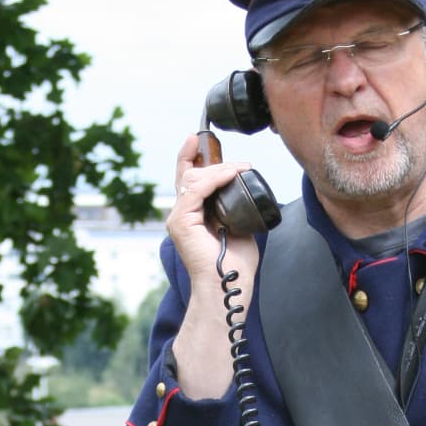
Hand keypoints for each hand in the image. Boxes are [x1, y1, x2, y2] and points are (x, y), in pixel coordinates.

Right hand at [167, 136, 260, 399]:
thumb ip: (238, 209)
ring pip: (192, 179)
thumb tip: (247, 190)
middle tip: (232, 154)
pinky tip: (231, 173)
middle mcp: (180, 215)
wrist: (230, 287)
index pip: (188, 178)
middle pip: (186, 173)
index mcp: (192, 215)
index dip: (193, 156)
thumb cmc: (236, 265)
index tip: (203, 138)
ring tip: (241, 167)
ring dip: (219, 168)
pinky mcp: (180, 223)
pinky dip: (214, 178)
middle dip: (206, 156)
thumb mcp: (240, 227)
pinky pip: (195, 189)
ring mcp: (178, 219)